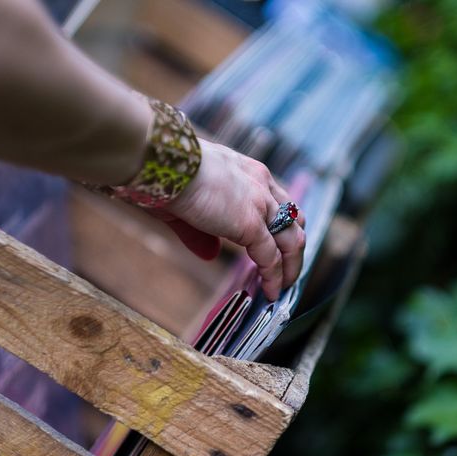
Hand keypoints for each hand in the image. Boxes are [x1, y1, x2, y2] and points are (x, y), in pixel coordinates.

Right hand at [158, 139, 305, 300]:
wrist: (163, 162)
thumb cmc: (166, 175)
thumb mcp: (188, 204)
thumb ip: (201, 232)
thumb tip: (210, 255)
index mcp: (249, 172)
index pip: (279, 201)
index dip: (283, 226)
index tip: (279, 246)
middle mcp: (262, 184)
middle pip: (294, 221)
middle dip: (293, 248)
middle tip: (288, 271)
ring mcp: (260, 204)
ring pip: (292, 240)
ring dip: (291, 266)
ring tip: (284, 287)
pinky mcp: (251, 224)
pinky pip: (270, 257)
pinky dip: (274, 278)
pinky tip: (271, 292)